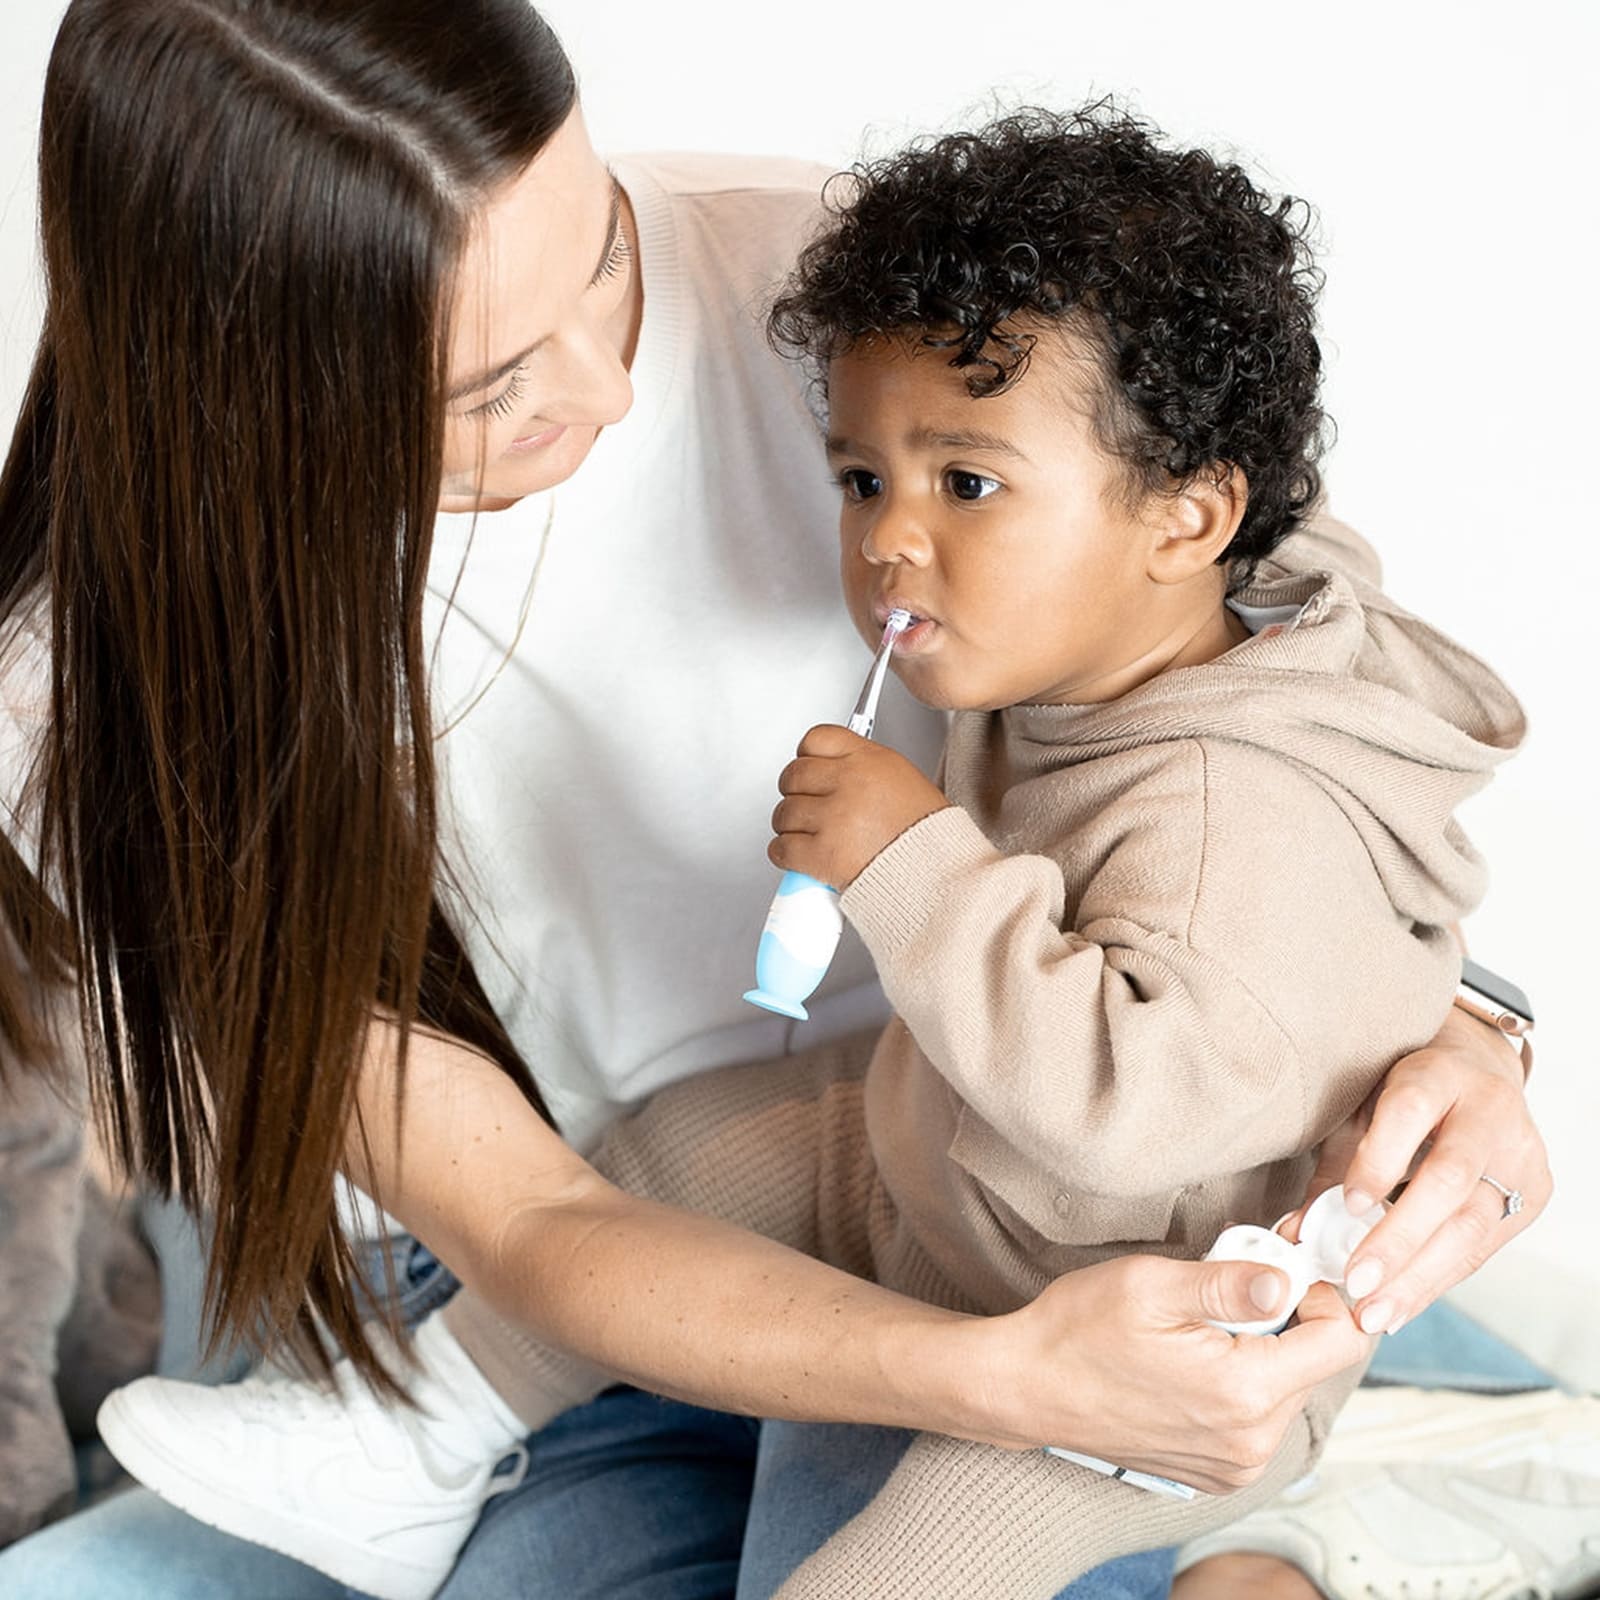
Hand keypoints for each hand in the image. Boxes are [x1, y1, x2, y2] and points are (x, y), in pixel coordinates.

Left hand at [768, 724, 948, 888]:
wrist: (936, 876)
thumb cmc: (927, 836)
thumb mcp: (904, 779)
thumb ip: (865, 768)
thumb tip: (833, 770)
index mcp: (870, 760)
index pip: (816, 739)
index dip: (806, 756)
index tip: (808, 767)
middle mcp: (849, 783)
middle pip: (794, 775)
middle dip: (795, 793)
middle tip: (805, 805)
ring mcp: (833, 818)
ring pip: (784, 813)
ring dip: (790, 826)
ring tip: (807, 834)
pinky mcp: (822, 854)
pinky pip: (781, 848)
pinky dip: (784, 854)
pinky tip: (799, 855)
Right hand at [974, 1255, 1370, 1492]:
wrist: (1026, 1387)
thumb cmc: (1078, 1329)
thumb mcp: (1150, 1285)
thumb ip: (1230, 1284)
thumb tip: (1290, 1278)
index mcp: (1243, 1393)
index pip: (1341, 1342)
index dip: (1325, 1293)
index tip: (1285, 1264)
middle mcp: (1250, 1441)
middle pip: (1315, 1365)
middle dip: (1288, 1315)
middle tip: (1231, 1281)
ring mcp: (1234, 1464)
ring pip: (1287, 1390)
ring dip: (1263, 1348)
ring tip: (1202, 1322)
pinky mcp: (1217, 1472)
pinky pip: (1259, 1417)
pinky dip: (1242, 1381)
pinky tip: (1194, 1358)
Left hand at [1282, 1006, 1549, 1336]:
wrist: (1478, 1073)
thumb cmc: (1408, 1092)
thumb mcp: (1364, 1108)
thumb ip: (1335, 1165)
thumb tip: (1298, 1231)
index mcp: (1440, 1074)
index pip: (1409, 1113)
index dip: (1378, 1161)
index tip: (1348, 1205)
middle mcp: (1489, 1112)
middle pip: (1449, 1180)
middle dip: (1399, 1239)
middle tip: (1357, 1282)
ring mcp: (1518, 1153)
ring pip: (1472, 1224)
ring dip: (1418, 1277)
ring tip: (1375, 1311)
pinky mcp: (1533, 1191)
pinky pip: (1483, 1246)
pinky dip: (1437, 1279)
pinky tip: (1402, 1305)